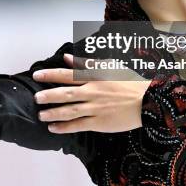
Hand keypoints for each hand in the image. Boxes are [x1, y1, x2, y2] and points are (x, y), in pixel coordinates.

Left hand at [32, 54, 150, 133]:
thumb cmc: (128, 82)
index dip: (50, 75)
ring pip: (69, 111)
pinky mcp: (99, 123)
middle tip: (36, 98)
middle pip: (66, 94)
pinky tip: (53, 128)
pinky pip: (78, 125)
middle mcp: (92, 92)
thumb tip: (65, 57)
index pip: (67, 75)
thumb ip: (85, 63)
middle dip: (48, 96)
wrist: (149, 102)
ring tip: (41, 115)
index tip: (36, 76)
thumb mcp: (108, 67)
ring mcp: (95, 109)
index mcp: (94, 77)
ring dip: (53, 113)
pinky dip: (64, 127)